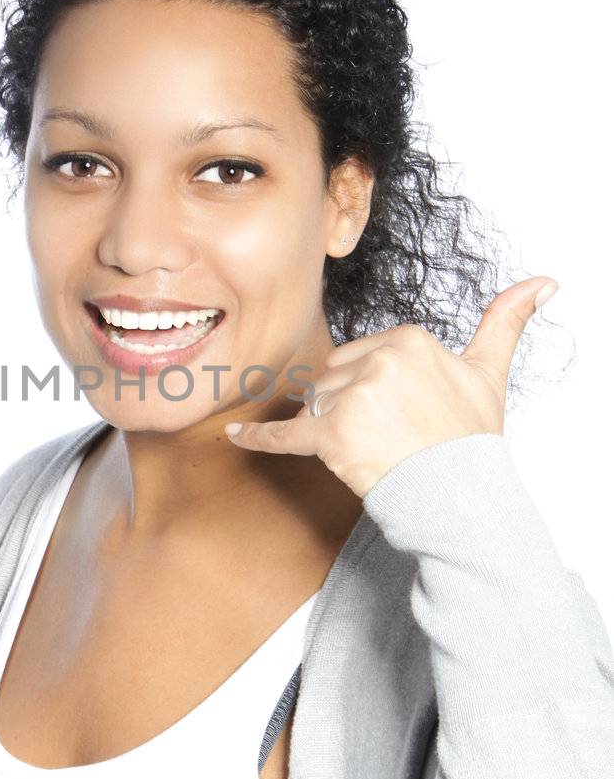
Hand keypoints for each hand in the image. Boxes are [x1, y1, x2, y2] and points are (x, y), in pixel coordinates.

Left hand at [224, 276, 558, 497]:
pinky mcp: (330, 434)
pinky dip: (259, 438)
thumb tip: (542, 282)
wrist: (463, 496)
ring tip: (368, 450)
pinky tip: (236, 435)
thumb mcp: (489, 372)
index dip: (370, 390)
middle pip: (332, 379)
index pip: (359, 356)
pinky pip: (285, 434)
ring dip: (329, 429)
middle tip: (384, 437)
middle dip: (346, 407)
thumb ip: (504, 321)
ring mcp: (352, 397)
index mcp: (407, 338)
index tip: (396, 415)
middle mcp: (378, 360)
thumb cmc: (470, 439)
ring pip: (315, 406)